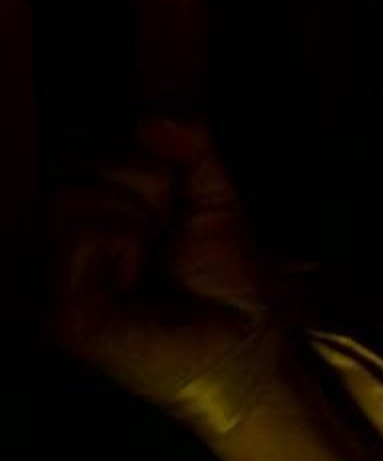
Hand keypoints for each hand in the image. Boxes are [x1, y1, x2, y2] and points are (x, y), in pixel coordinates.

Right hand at [44, 118, 270, 405]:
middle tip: (167, 232)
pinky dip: (124, 245)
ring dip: (136, 217)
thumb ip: (189, 149)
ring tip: (154, 258)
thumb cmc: (228, 282)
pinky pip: (82, 239)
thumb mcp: (213, 199)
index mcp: (95, 225)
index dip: (141, 166)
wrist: (249, 345)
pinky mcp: (62, 312)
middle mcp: (65, 251)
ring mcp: (56, 282)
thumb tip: (154, 115)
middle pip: (75, 167)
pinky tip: (139, 278)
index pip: (86, 157)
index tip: (175, 201)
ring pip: (71, 195)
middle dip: (143, 187)